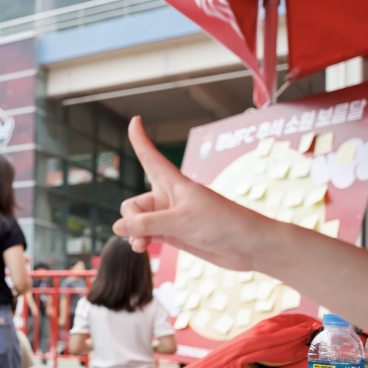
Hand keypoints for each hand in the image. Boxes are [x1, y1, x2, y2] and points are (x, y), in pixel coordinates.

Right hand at [114, 116, 269, 268]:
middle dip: (132, 219)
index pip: (150, 157)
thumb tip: (118, 227)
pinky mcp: (174, 234)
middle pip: (133, 204)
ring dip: (134, 233)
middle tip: (141, 233)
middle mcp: (169, 198)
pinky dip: (140, 240)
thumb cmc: (222, 224)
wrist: (249, 247)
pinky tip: (141, 248)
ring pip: (137, 222)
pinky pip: (145, 234)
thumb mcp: (181, 221)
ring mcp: (170, 217)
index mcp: (174, 183)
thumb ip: (146, 224)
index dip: (140, 139)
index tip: (134, 120)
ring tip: (140, 246)